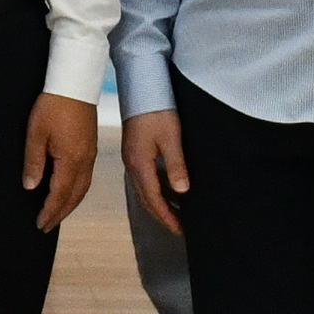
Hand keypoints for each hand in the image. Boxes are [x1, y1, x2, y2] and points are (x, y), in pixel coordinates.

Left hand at [20, 94, 95, 232]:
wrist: (75, 83)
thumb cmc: (53, 105)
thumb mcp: (36, 134)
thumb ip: (34, 162)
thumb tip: (30, 187)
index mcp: (71, 160)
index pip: (60, 194)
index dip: (50, 211)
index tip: (40, 223)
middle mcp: (85, 161)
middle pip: (74, 196)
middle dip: (60, 213)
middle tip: (47, 226)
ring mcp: (90, 154)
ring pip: (83, 188)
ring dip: (70, 204)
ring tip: (57, 214)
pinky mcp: (91, 147)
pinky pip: (86, 177)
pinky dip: (77, 191)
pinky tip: (70, 191)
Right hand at [123, 108, 188, 235]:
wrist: (141, 85)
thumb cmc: (156, 108)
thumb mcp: (171, 137)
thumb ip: (175, 165)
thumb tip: (181, 191)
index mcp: (140, 163)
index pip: (154, 199)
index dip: (167, 216)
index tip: (179, 229)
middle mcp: (133, 164)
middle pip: (146, 198)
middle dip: (162, 215)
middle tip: (178, 228)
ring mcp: (132, 157)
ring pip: (144, 189)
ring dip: (159, 203)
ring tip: (176, 213)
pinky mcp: (135, 150)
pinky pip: (144, 178)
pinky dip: (156, 190)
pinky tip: (167, 190)